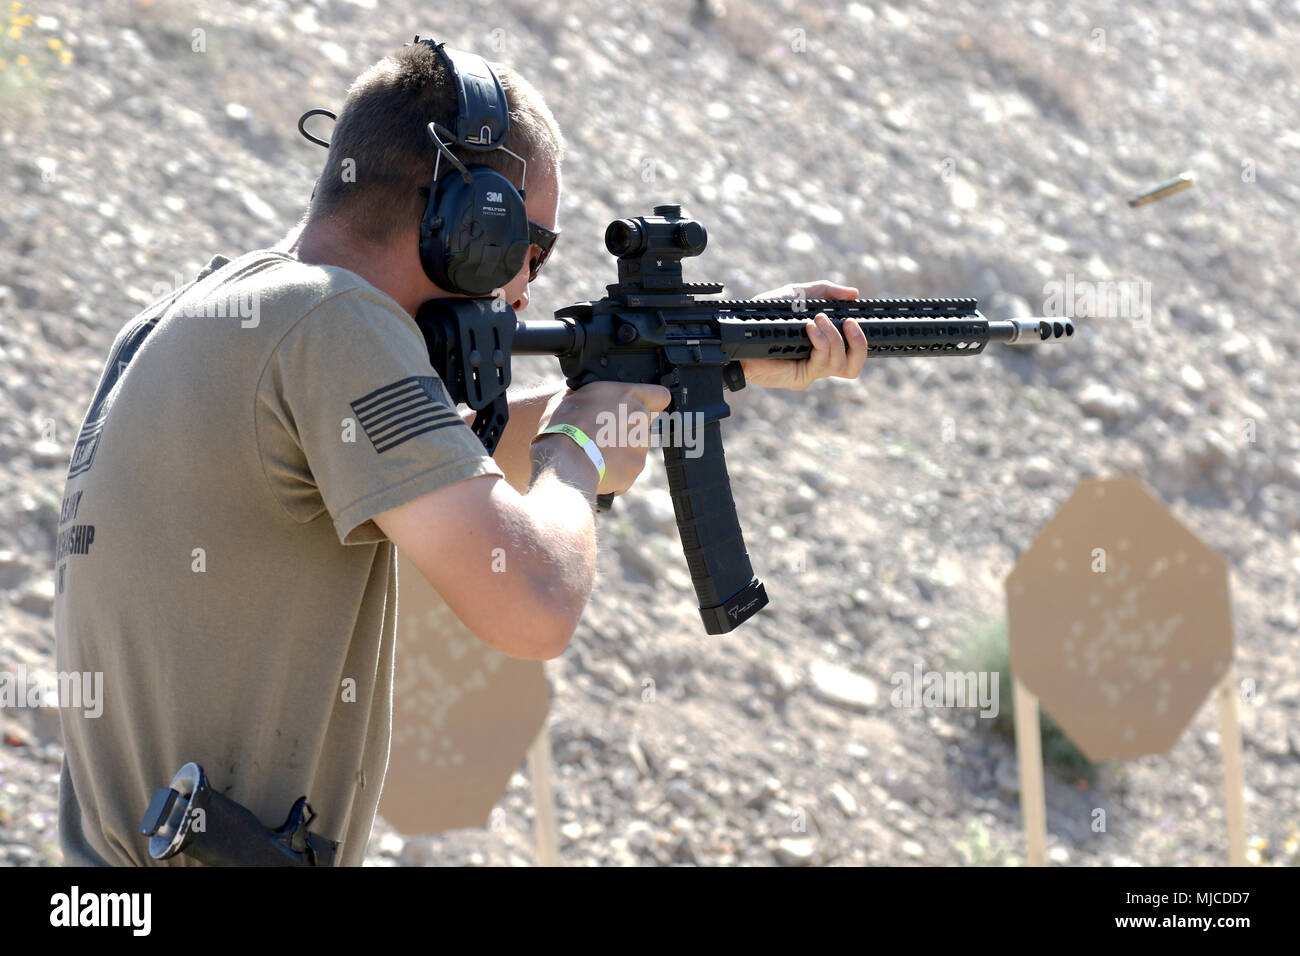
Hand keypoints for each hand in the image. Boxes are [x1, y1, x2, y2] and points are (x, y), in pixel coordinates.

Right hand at [533, 381, 671, 495]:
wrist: (565, 461)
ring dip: (624, 448)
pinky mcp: (636, 467)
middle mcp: (640, 418)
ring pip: (638, 445)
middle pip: (644, 422)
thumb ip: (594, 396)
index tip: (641, 407)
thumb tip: (590, 398)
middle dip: (630, 427)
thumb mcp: (572, 397)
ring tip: (598, 453)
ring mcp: (641, 444)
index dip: (652, 401)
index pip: (659, 395)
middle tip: (605, 433)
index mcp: (627, 395)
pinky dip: (618, 469)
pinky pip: (629, 467)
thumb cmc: (563, 427)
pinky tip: (598, 466)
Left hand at [741, 279, 867, 390]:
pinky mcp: (800, 378)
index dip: (863, 338)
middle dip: (859, 342)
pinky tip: (810, 328)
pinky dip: (820, 342)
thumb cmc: (765, 316)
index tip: (859, 317)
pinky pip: (821, 364)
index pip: (854, 350)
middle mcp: (820, 360)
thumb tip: (854, 293)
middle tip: (850, 322)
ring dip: (834, 337)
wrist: (739, 333)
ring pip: (841, 364)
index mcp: (824, 344)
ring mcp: (811, 371)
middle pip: (854, 364)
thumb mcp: (798, 295)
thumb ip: (825, 291)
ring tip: (819, 320)